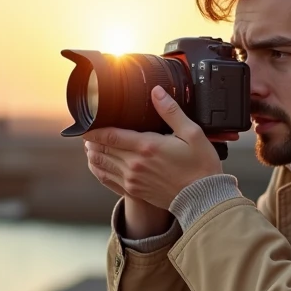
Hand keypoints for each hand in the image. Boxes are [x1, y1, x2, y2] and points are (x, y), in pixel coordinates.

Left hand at [82, 86, 236, 209]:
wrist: (203, 197)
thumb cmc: (200, 166)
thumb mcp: (191, 133)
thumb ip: (171, 112)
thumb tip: (157, 92)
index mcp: (147, 147)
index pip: (110, 135)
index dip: (94, 129)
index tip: (86, 123)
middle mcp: (135, 164)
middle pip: (102, 149)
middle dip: (92, 140)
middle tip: (88, 131)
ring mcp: (132, 180)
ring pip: (101, 165)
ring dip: (93, 154)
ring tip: (90, 145)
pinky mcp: (134, 191)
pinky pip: (107, 180)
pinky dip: (98, 171)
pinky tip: (97, 165)